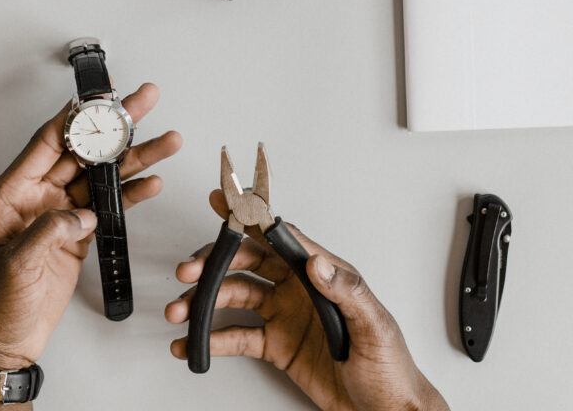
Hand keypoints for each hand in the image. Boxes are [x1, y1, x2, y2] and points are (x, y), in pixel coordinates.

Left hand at [0, 84, 181, 398]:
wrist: (4, 343)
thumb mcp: (15, 265)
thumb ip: (47, 231)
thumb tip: (80, 212)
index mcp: (11, 194)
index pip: (48, 142)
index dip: (76, 119)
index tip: (102, 98)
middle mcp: (35, 197)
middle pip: (81, 152)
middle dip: (115, 128)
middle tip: (143, 102)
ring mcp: (58, 215)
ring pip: (101, 177)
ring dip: (133, 160)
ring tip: (165, 142)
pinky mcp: (75, 235)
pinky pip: (107, 206)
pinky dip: (130, 194)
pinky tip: (150, 181)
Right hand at [165, 190, 448, 410]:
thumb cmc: (391, 368)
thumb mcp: (374, 326)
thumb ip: (345, 291)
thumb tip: (316, 261)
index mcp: (324, 275)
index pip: (282, 237)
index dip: (251, 219)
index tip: (225, 204)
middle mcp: (299, 290)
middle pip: (248, 263)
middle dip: (214, 263)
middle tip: (189, 270)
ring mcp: (284, 316)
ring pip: (234, 297)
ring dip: (204, 301)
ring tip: (180, 310)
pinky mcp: (276, 346)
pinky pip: (236, 337)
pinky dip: (210, 339)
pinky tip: (191, 342)